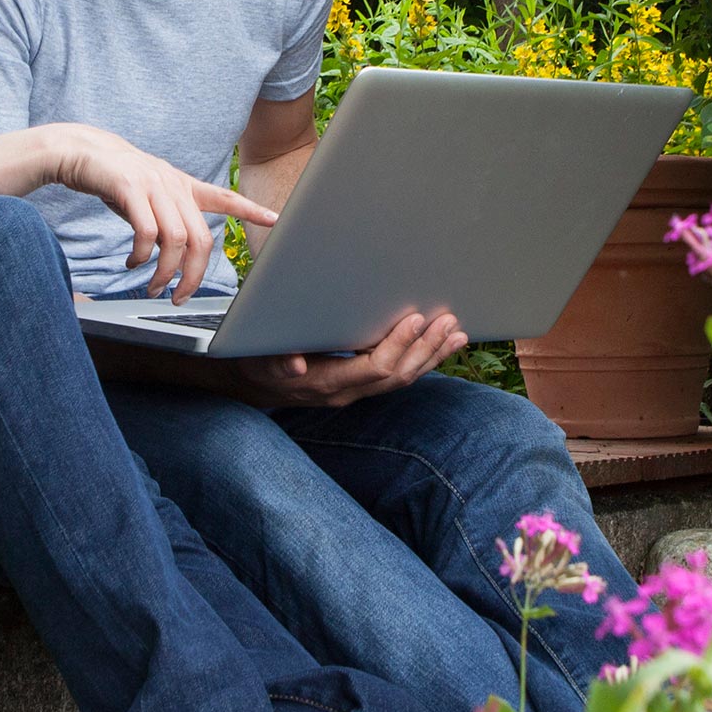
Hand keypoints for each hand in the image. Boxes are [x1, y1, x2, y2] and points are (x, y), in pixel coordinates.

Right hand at [49, 124, 276, 302]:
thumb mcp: (150, 197)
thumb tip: (175, 256)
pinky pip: (146, 232)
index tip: (275, 218)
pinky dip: (142, 256)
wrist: (82, 151)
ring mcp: (152, 185)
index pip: (224, 197)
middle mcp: (173, 184)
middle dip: (193, 276)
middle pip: (200, 238)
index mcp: (182, 185)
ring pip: (176, 239)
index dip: (250, 209)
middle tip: (180, 297)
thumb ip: (167, 220)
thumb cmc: (116, 178)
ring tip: (153, 288)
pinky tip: (133, 264)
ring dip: (166, 273)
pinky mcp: (129, 189)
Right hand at [232, 310, 465, 406]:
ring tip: (456, 334)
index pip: (374, 368)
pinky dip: (422, 360)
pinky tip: (439, 345)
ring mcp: (357, 392)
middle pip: (397, 375)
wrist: (255, 386)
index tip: (416, 319)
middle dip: (425, 349)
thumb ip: (277, 361)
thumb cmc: (259, 363)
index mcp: (328, 383)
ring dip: (432, 356)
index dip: (398, 345)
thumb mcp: (261, 359)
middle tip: (449, 322)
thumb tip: (294, 363)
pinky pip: (398, 376)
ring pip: (403, 378)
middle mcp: (348, 392)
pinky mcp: (362, 385)